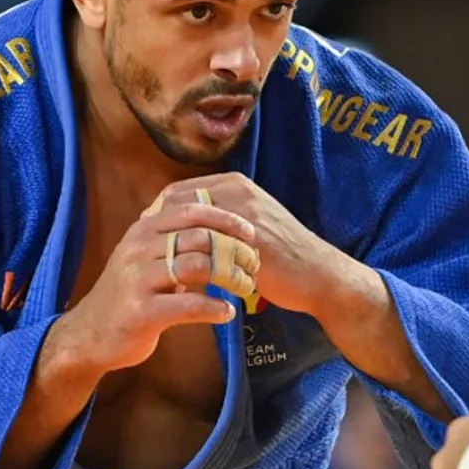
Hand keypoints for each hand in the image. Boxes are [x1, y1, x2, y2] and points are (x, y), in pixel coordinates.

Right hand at [55, 201, 257, 372]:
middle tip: (254, 261)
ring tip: (246, 287)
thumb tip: (220, 222)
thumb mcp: (145, 255)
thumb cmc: (129, 293)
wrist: (90, 333)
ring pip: (198, 266)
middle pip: (199, 236)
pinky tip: (227, 313)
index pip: (191, 210)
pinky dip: (215, 308)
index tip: (251, 231)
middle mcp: (138, 248)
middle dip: (234, 248)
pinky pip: (190, 305)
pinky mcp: (142, 311)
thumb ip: (174, 238)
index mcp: (144, 229)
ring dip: (230, 277)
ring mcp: (138, 279)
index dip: (225, 218)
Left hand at [154, 173, 344, 315]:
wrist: (318, 274)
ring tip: (162, 272)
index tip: (149, 237)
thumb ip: (219, 215)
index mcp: (235, 183)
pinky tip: (184, 284)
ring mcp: (244, 216)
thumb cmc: (282, 252)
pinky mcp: (250, 243)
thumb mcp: (249, 222)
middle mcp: (238, 191)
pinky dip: (192, 267)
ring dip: (173, 249)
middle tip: (150, 256)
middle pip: (178, 205)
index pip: (179, 191)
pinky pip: (209, 252)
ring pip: (189, 228)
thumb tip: (181, 223)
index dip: (158, 214)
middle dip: (160, 231)